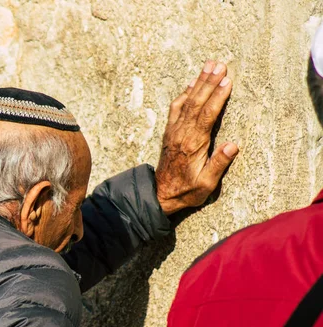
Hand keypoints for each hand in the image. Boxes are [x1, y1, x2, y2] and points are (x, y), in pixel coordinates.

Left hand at [155, 60, 238, 215]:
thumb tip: (233, 145)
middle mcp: (182, 134)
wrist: (161, 194)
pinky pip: (175, 108)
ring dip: (198, 83)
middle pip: (196, 103)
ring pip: (186, 102)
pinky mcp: (169, 132)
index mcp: (194, 144)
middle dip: (209, 82)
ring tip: (209, 65)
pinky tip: (191, 84)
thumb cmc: (187, 191)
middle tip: (220, 64)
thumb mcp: (206, 184)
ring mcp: (174, 131)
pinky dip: (183, 94)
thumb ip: (219, 164)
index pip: (207, 115)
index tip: (227, 80)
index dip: (217, 97)